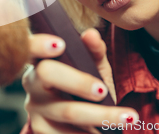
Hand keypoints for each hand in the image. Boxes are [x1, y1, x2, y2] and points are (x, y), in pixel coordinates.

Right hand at [24, 30, 138, 132]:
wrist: (81, 120)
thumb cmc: (86, 85)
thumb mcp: (93, 66)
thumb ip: (94, 50)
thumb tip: (91, 34)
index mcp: (41, 59)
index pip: (31, 46)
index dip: (40, 44)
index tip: (61, 45)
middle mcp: (32, 82)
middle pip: (48, 75)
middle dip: (78, 82)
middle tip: (103, 90)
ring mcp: (35, 109)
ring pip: (67, 111)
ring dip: (100, 116)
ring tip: (127, 117)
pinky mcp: (41, 130)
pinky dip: (91, 133)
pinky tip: (111, 132)